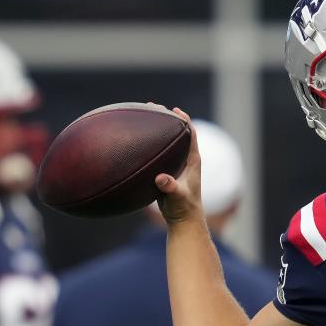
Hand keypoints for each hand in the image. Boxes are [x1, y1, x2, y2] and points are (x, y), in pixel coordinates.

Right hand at [152, 107, 203, 224]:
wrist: (182, 218)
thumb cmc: (184, 207)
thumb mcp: (178, 196)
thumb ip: (171, 187)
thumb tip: (161, 179)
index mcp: (192, 160)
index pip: (191, 134)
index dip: (184, 120)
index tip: (175, 110)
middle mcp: (184, 159)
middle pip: (178, 133)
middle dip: (167, 119)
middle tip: (154, 107)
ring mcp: (175, 164)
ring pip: (167, 142)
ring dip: (157, 129)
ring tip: (143, 115)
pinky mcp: (165, 171)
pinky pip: (157, 153)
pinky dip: (148, 144)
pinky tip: (133, 141)